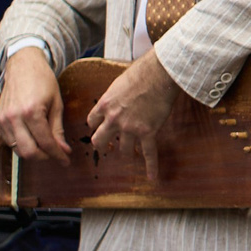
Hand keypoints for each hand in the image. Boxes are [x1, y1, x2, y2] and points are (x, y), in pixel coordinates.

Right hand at [0, 46, 71, 162]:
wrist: (23, 66)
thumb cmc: (43, 81)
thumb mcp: (57, 104)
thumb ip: (58, 129)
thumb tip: (64, 150)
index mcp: (31, 112)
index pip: (45, 143)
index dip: (58, 155)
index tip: (66, 161)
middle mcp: (13, 117)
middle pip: (28, 152)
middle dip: (45, 157)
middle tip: (56, 154)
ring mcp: (2, 119)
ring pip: (18, 149)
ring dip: (33, 152)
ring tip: (46, 145)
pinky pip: (10, 141)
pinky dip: (22, 144)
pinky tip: (33, 137)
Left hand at [86, 48, 181, 176]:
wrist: (159, 75)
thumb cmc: (141, 73)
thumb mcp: (118, 83)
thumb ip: (115, 96)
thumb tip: (119, 98)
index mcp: (104, 105)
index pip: (92, 122)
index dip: (96, 126)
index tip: (101, 127)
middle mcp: (114, 119)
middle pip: (99, 140)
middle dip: (103, 146)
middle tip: (108, 147)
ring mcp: (130, 128)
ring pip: (123, 149)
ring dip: (126, 153)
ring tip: (131, 154)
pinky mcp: (148, 132)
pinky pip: (148, 153)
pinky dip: (150, 166)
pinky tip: (152, 176)